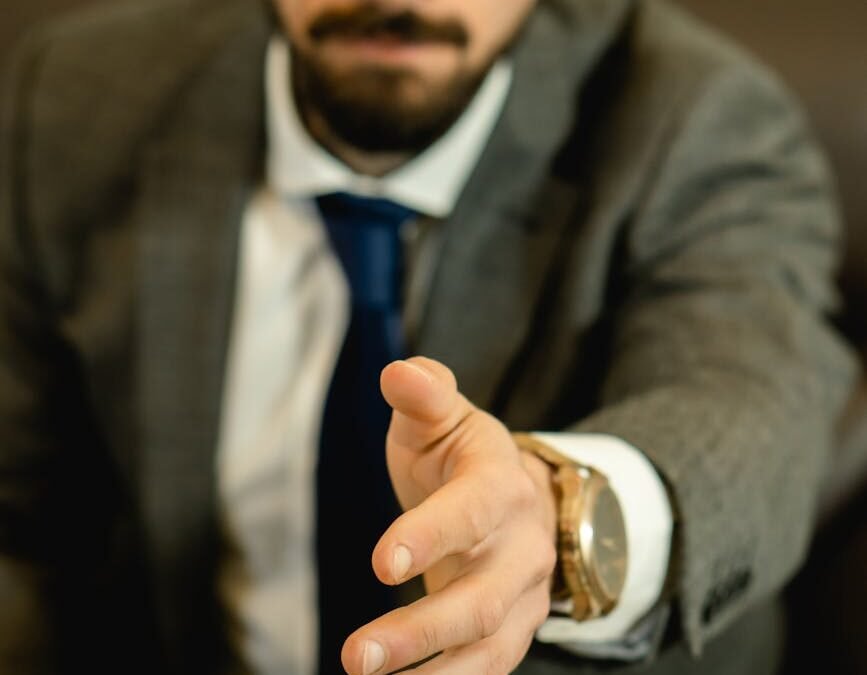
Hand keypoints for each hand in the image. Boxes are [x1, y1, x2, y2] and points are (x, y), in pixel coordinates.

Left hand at [341, 357, 558, 673]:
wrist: (522, 499)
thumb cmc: (464, 457)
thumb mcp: (444, 417)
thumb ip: (423, 394)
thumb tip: (396, 372)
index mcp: (499, 483)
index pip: (472, 510)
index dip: (430, 535)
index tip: (380, 563)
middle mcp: (521, 544)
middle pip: (481, 597)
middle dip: (420, 630)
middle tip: (356, 656)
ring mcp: (525, 593)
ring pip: (487, 644)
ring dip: (432, 672)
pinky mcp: (517, 629)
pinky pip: (489, 668)